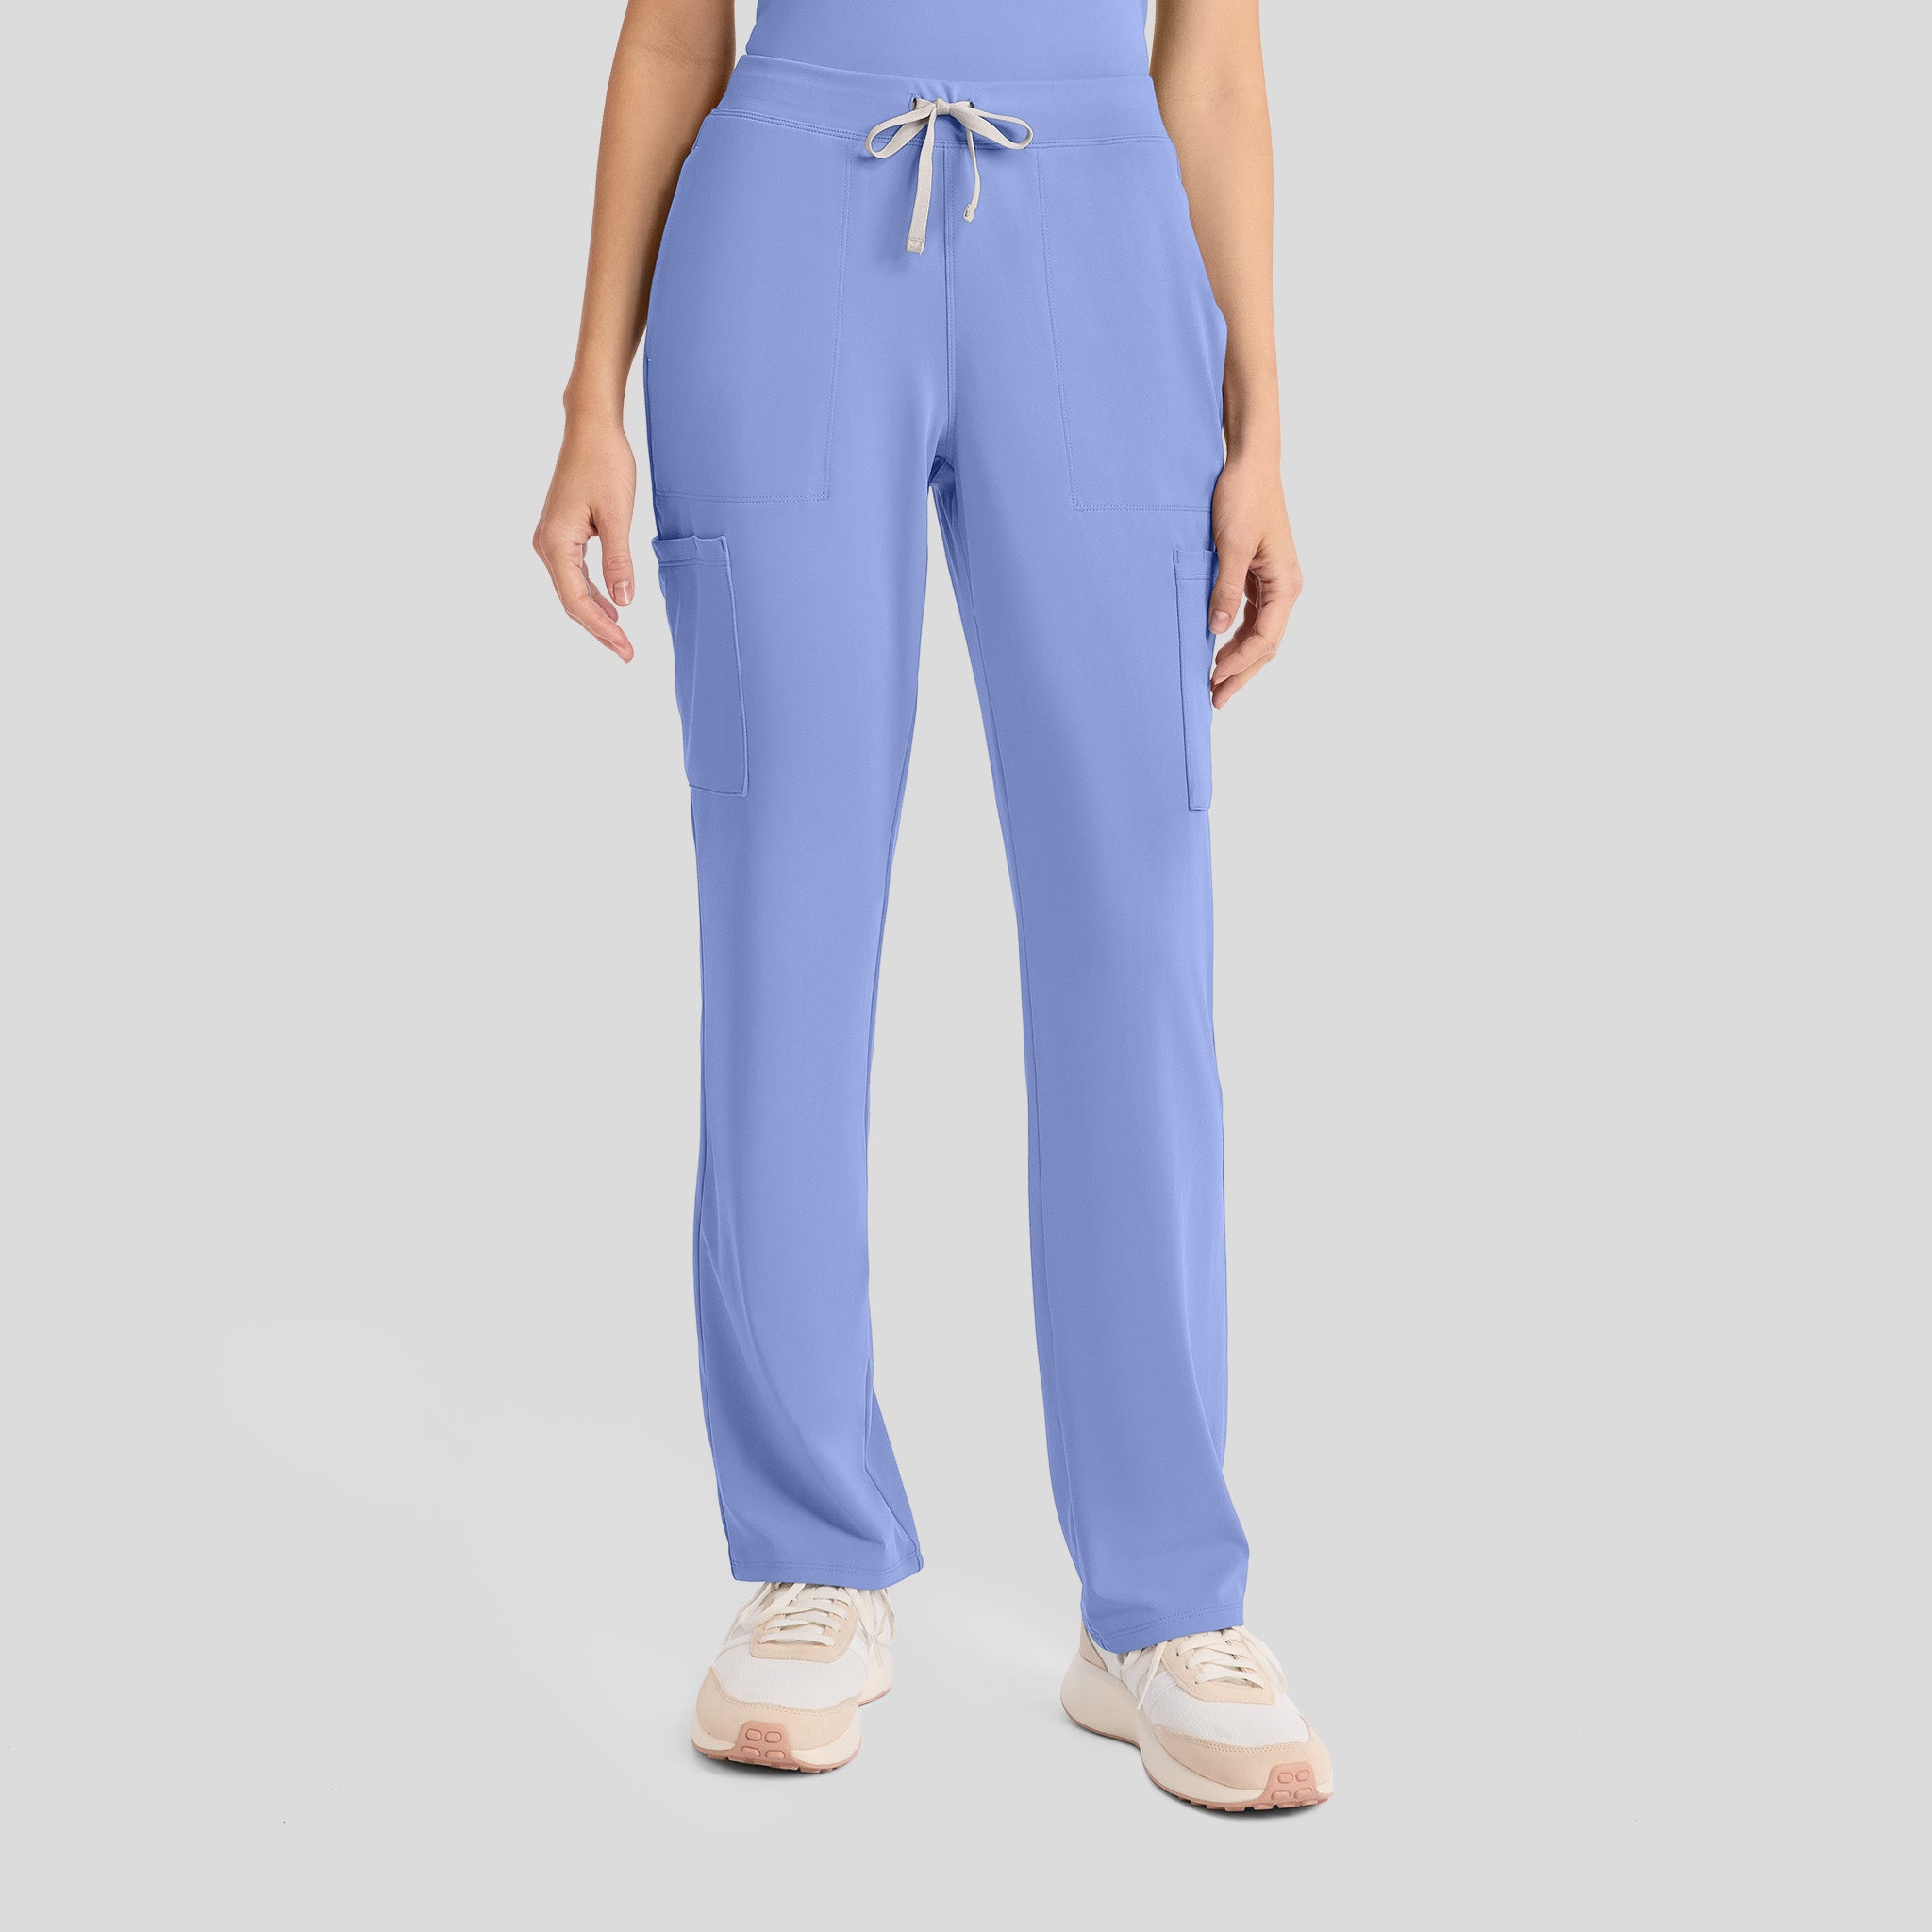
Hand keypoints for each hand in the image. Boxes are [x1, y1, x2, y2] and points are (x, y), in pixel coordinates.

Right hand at [533, 418, 637, 661]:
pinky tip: (612, 605)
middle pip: (571, 601)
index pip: (577, 600)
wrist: (591, 428)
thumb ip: (619, 560)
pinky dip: (592, 593)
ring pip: (572, 590)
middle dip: (599, 629)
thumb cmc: (605, 463)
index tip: (626, 650)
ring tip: (621, 638)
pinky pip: (574, 574)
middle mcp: (546, 544)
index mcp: (556, 543)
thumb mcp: (618, 514)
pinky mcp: (560, 533)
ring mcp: (551, 539)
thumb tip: (623, 602)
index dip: (602, 629)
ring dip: (596, 614)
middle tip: (627, 655)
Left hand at [1207, 453, 1302, 707]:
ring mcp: (1275, 583)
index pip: (1265, 638)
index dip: (1239, 663)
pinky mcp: (1262, 576)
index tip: (1214, 680)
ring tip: (1215, 682)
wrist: (1251, 464)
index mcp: (1285, 583)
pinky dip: (1238, 637)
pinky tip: (1220, 650)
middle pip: (1266, 644)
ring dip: (1239, 659)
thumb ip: (1225, 589)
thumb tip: (1216, 631)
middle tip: (1215, 700)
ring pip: (1261, 634)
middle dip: (1241, 673)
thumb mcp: (1231, 545)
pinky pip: (1254, 617)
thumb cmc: (1243, 498)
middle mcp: (1286, 587)